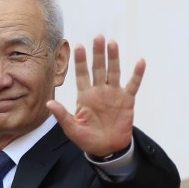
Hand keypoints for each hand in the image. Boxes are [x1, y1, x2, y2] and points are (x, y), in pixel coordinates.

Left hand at [47, 35, 141, 156]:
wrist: (107, 149)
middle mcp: (99, 91)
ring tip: (112, 43)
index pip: (81, 74)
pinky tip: (140, 61)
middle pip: (98, 68)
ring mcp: (114, 94)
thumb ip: (62, 115)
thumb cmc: (88, 140)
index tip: (78, 46)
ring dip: (113, 58)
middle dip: (97, 53)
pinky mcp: (127, 100)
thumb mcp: (72, 129)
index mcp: (85, 96)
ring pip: (114, 71)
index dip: (80, 61)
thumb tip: (48, 104)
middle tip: (97, 37)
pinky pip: (133, 84)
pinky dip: (137, 74)